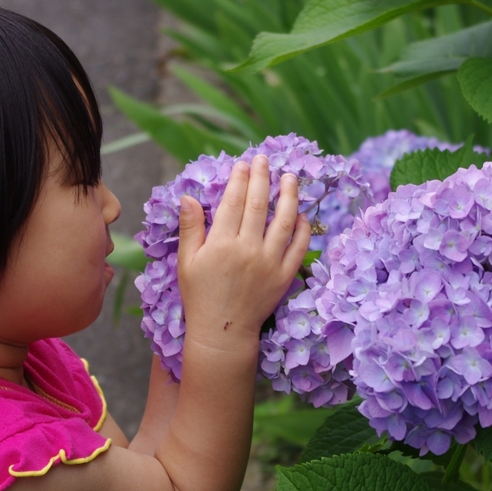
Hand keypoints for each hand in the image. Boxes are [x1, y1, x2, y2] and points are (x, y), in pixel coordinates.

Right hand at [176, 155, 310, 347]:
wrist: (223, 331)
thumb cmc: (200, 296)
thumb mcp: (187, 262)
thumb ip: (190, 228)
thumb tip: (188, 197)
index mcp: (222, 244)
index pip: (234, 202)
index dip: (240, 180)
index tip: (243, 164)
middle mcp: (248, 249)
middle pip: (258, 204)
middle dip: (262, 177)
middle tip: (265, 159)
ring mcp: (269, 263)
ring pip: (284, 221)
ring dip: (288, 196)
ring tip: (289, 178)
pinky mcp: (284, 276)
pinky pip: (298, 247)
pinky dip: (303, 229)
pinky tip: (302, 214)